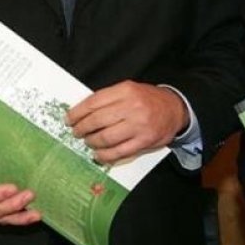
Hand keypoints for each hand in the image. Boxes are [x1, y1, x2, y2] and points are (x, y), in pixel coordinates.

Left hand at [66, 80, 186, 163]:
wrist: (175, 109)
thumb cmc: (148, 99)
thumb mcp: (129, 90)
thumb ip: (108, 99)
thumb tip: (82, 112)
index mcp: (125, 90)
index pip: (94, 102)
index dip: (77, 112)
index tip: (69, 119)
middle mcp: (132, 107)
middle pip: (97, 120)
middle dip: (82, 128)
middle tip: (76, 132)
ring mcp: (138, 125)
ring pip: (106, 137)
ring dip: (92, 141)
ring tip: (87, 141)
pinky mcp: (144, 141)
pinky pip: (119, 151)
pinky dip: (105, 155)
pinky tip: (98, 154)